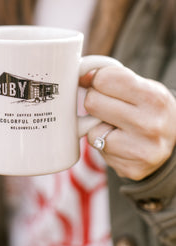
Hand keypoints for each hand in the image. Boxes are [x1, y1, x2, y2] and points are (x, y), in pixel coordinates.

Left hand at [80, 66, 175, 180]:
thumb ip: (112, 77)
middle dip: (95, 101)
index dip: (98, 80)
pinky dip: (102, 143)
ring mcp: (140, 150)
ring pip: (91, 130)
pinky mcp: (130, 169)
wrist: (173, 142)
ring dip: (97, 126)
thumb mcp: (140, 85)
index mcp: (153, 97)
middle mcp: (149, 124)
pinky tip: (119, 141)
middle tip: (109, 105)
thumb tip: (80, 77)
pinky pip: (97, 148)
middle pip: (92, 102)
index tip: (104, 85)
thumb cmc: (150, 108)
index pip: (104, 79)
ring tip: (117, 125)